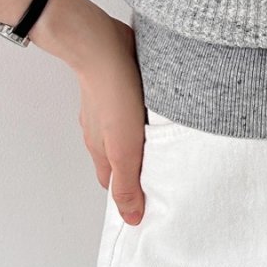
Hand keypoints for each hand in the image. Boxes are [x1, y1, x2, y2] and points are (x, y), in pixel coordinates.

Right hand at [31, 0, 147, 221]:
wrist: (103, 47)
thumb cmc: (113, 96)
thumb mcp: (124, 150)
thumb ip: (128, 184)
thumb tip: (131, 218)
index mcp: (101, 150)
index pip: (113, 184)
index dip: (127, 196)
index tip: (145, 206)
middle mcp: (101, 130)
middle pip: (119, 159)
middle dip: (137, 170)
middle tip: (161, 179)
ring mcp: (109, 106)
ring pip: (125, 132)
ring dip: (142, 142)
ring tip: (165, 148)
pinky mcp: (122, 85)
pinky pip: (132, 107)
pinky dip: (144, 116)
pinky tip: (158, 114)